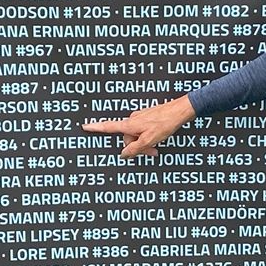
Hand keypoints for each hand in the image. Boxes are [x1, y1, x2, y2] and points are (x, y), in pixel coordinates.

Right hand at [82, 96, 196, 157]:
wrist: (180, 110)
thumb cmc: (166, 123)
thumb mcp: (150, 140)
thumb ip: (135, 149)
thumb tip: (123, 154)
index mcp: (130, 124)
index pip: (108, 127)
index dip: (96, 127)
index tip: (85, 126)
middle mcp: (133, 119)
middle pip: (127, 138)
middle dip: (137, 147)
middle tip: (152, 152)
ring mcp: (141, 117)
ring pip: (137, 135)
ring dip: (145, 144)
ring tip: (157, 147)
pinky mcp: (149, 117)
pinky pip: (144, 131)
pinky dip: (149, 138)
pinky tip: (159, 138)